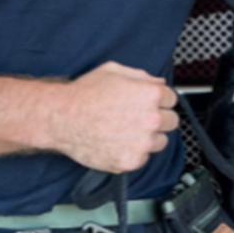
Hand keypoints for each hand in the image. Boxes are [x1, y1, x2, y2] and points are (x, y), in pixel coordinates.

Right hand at [47, 61, 177, 173]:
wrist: (61, 118)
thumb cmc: (83, 94)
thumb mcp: (113, 71)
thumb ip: (141, 76)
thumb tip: (158, 83)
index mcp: (150, 95)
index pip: (172, 99)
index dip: (159, 100)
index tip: (150, 104)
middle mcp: (151, 119)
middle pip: (171, 122)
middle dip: (158, 119)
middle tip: (138, 118)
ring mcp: (142, 143)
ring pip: (160, 142)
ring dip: (148, 138)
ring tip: (125, 131)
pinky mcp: (131, 161)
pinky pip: (142, 158)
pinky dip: (133, 153)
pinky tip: (117, 142)